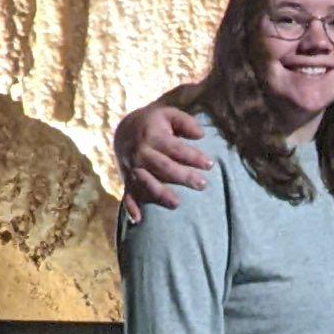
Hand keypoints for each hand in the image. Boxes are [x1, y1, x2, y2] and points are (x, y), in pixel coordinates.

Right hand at [113, 96, 213, 210]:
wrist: (124, 130)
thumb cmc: (153, 123)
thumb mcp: (168, 114)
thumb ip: (186, 122)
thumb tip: (201, 134)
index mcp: (152, 136)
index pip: (175, 149)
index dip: (193, 157)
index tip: (210, 164)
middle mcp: (141, 153)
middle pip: (163, 167)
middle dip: (183, 177)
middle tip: (202, 185)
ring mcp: (132, 168)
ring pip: (146, 183)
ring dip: (160, 194)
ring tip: (177, 204)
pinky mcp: (127, 180)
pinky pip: (127, 195)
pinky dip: (131, 208)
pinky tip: (138, 220)